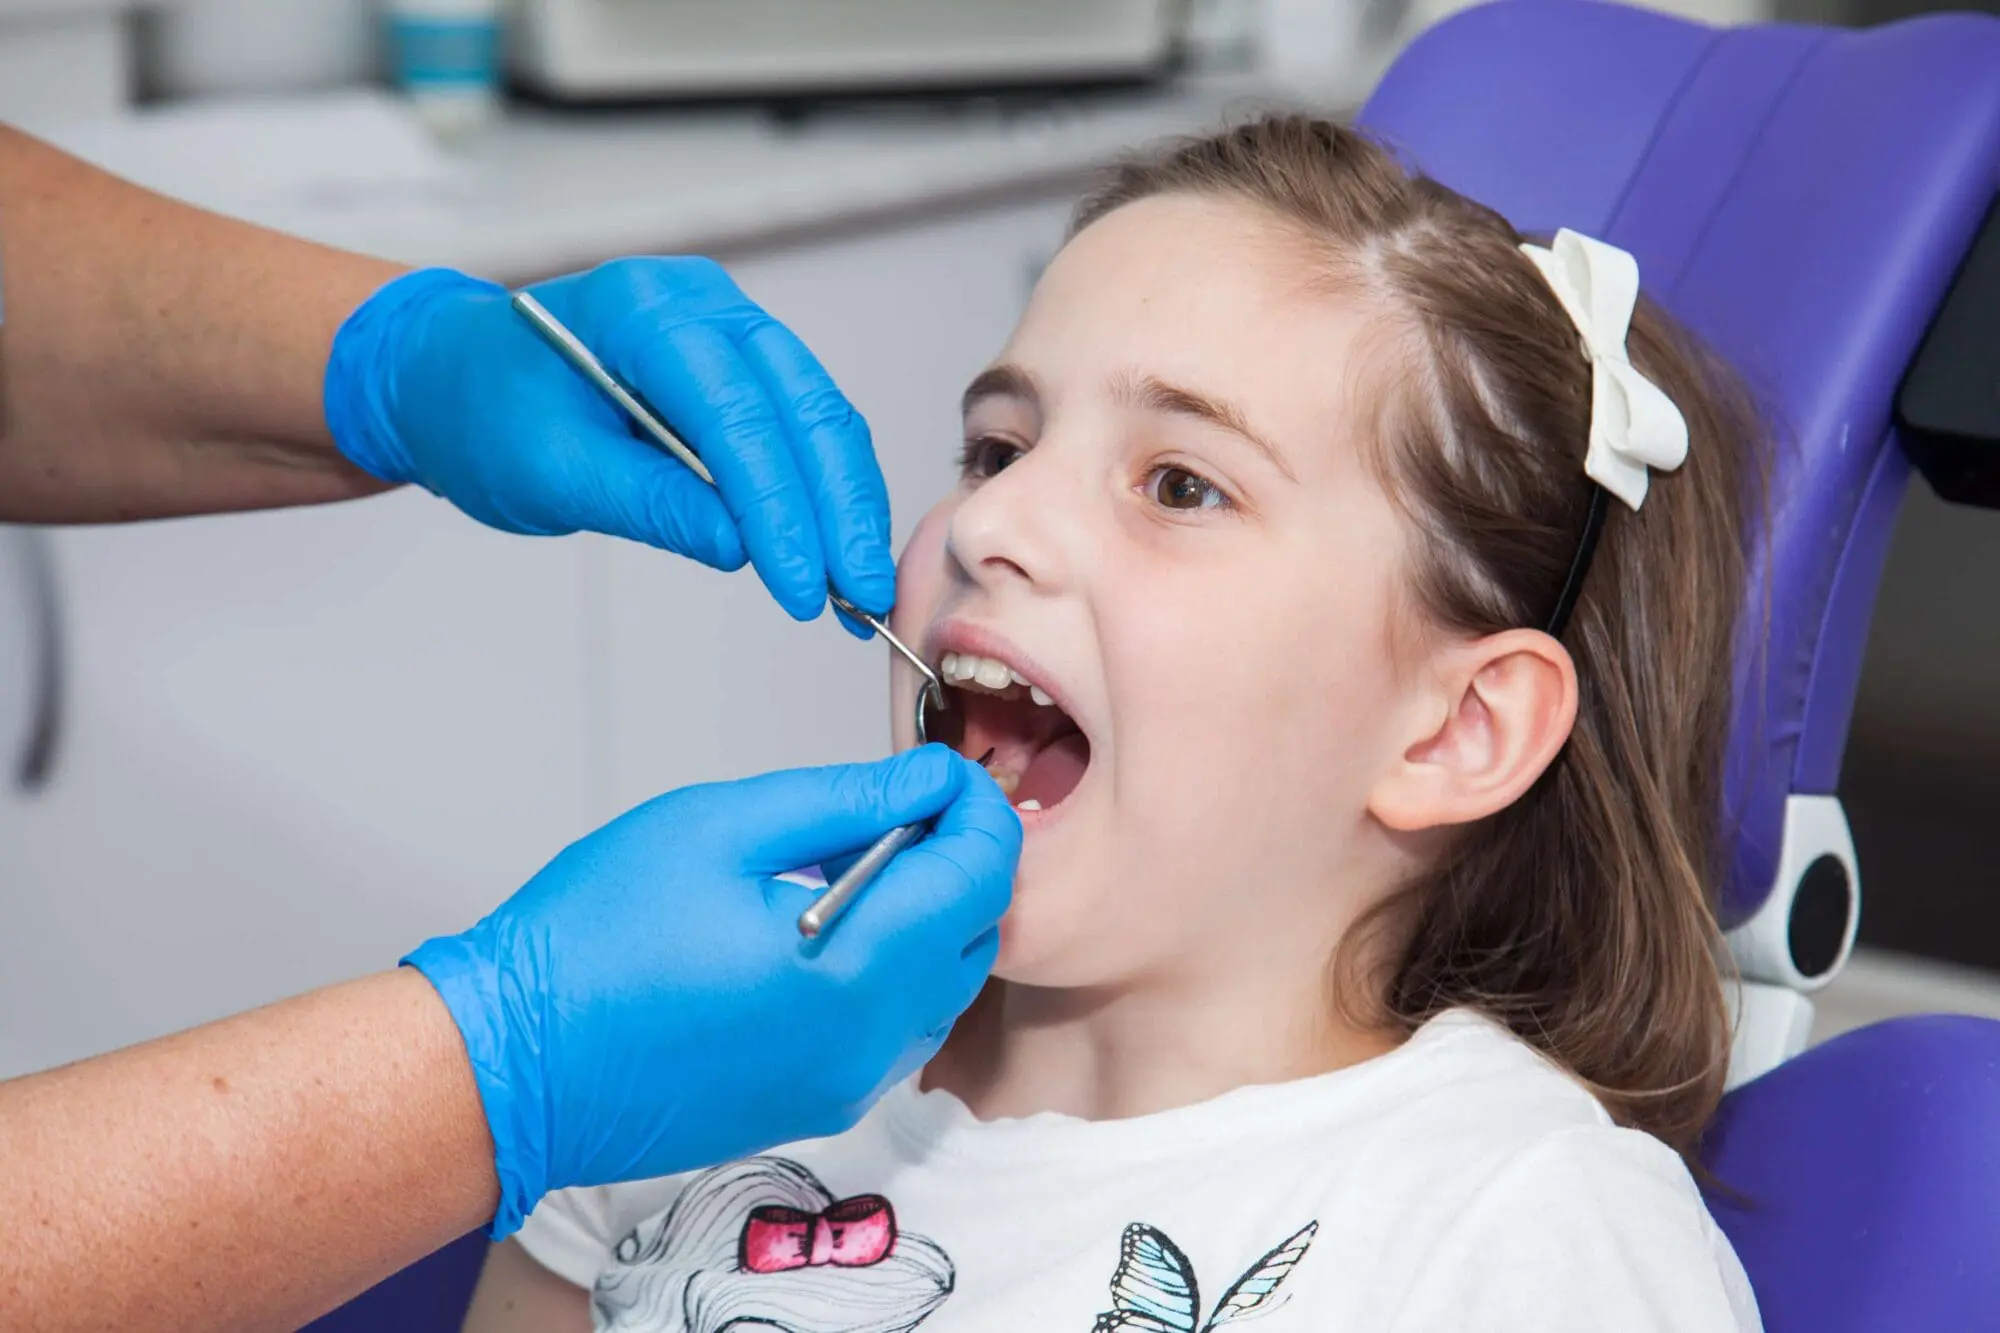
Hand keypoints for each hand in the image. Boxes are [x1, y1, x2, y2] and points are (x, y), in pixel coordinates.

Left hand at [322, 261, 894, 624]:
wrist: (446, 376)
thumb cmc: (478, 409)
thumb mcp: (549, 470)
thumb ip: (650, 503)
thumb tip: (741, 549)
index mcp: (643, 309)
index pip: (737, 416)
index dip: (778, 510)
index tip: (801, 587)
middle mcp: (703, 303)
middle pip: (804, 406)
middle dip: (837, 508)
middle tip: (860, 593)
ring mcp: (729, 327)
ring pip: (819, 414)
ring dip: (845, 502)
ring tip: (859, 585)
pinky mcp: (741, 365)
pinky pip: (801, 423)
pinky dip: (823, 487)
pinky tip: (834, 545)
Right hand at [405, 746, 1019, 1236]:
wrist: (517, 1065)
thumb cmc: (594, 939)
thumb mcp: (721, 826)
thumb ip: (846, 800)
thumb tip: (930, 780)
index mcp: (856, 967)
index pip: (980, 874)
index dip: (978, 808)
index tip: (945, 772)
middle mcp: (869, 1041)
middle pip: (977, 933)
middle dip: (962, 860)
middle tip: (902, 805)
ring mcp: (848, 1084)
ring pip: (945, 986)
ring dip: (930, 918)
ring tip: (860, 863)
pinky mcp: (821, 1105)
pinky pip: (899, 1030)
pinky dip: (895, 971)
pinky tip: (832, 929)